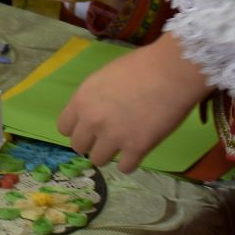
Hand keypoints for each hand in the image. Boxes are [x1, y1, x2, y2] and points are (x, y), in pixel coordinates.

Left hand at [57, 33, 211, 172]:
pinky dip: (130, 162)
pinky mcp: (137, 148)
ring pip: (98, 160)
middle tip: (107, 138)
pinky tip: (137, 152)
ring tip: (122, 145)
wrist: (170, 72)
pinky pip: (125, 167)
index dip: (77, 129)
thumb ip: (93, 98)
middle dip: (91, 144)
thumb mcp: (103, 77)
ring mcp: (114, 136)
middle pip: (79, 147)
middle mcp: (92, 121)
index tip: (89, 128)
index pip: (64, 128)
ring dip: (109, 155)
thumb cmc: (140, 66)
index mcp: (82, 100)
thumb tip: (93, 111)